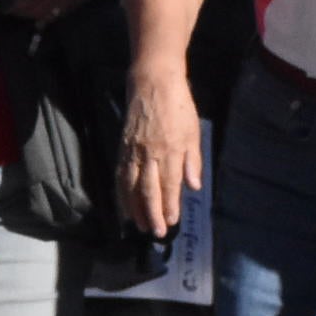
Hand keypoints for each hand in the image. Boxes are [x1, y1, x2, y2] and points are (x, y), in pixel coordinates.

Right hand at [115, 70, 203, 240]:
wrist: (152, 83)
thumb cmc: (179, 106)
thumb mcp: (193, 131)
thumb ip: (193, 160)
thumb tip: (193, 186)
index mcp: (170, 150)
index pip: (169, 185)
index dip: (169, 205)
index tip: (172, 222)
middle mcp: (149, 154)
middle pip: (148, 190)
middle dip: (152, 213)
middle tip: (156, 233)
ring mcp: (133, 152)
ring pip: (131, 186)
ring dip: (135, 208)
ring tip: (139, 225)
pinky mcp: (122, 148)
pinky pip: (121, 175)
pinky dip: (121, 193)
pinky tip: (124, 204)